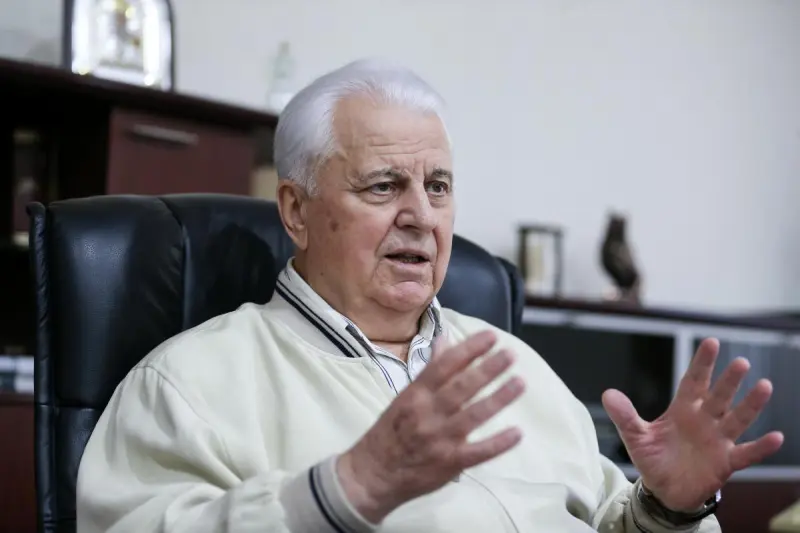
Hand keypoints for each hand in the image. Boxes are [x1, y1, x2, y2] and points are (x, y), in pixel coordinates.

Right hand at [336, 331, 524, 522]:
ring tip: (520, 383)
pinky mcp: (450, 462)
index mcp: (416, 394)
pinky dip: (498, 443)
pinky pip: (478, 452)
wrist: (374, 473)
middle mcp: (428, 413)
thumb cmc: (392, 430)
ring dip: (499, 398)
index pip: (444, 365)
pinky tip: (517, 432)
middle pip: (462, 387)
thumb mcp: (406, 396)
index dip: (469, 349)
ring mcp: (440, 439)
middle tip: (510, 354)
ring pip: (474, 415)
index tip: (491, 337)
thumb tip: (446, 338)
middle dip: (488, 369)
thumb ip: (430, 369)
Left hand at [602, 338, 783, 511]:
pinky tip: (776, 437)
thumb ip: (625, 416)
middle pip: (718, 396)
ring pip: (737, 418)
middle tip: (740, 362)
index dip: (702, 363)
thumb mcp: (635, 436)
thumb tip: (608, 394)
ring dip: (751, 405)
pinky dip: (761, 447)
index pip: (693, 381)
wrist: (665, 490)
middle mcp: (704, 420)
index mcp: (682, 409)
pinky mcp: (726, 462)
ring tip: (765, 386)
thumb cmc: (654, 458)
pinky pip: (747, 453)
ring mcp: (718, 440)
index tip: (711, 342)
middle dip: (728, 381)